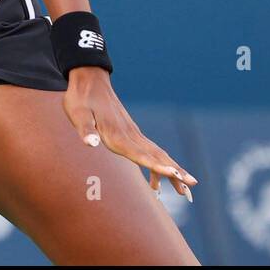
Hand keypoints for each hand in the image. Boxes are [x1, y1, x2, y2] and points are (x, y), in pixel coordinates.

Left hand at [62, 67, 198, 199]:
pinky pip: (148, 151)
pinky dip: (156, 165)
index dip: (157, 166)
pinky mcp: (130, 132)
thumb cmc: (80, 98)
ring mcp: (132, 133)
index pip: (140, 153)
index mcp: (116, 134)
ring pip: (157, 154)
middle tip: (192, 186)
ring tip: (185, 190)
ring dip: (171, 170)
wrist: (90, 79)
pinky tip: (155, 183)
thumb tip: (91, 143)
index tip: (174, 174)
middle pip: (156, 156)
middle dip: (174, 172)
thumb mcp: (77, 113)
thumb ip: (85, 129)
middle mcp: (129, 135)